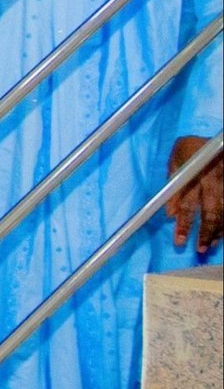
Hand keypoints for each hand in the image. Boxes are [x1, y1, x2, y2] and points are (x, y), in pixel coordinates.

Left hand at [166, 135, 222, 256]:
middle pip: (210, 211)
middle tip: (199, 249)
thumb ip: (172, 183)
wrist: (216, 139)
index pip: (187, 203)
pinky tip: (222, 233)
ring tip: (210, 245)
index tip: (179, 241)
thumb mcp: (176, 158)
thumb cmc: (191, 146)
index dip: (183, 224)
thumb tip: (169, 214)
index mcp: (194, 173)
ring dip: (218, 230)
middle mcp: (212, 180)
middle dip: (204, 232)